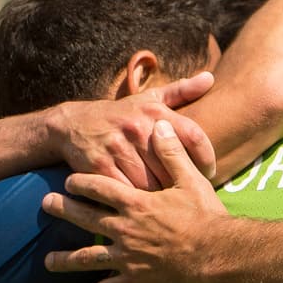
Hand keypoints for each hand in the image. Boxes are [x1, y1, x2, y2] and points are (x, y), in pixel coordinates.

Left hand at [42, 120, 227, 282]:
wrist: (218, 254)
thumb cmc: (207, 216)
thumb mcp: (191, 180)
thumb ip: (172, 153)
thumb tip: (160, 125)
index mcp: (137, 204)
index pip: (100, 188)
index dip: (82, 183)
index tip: (68, 181)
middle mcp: (125, 230)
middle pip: (85, 218)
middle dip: (63, 210)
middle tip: (45, 205)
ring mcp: (127, 258)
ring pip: (88, 258)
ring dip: (65, 260)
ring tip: (47, 261)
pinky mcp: (135, 282)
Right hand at [46, 72, 216, 189]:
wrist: (72, 124)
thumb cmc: (121, 114)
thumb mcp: (149, 99)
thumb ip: (182, 90)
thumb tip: (210, 78)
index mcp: (154, 112)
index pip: (193, 136)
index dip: (206, 158)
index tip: (209, 173)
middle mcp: (138, 128)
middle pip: (173, 166)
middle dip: (182, 182)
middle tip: (189, 193)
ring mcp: (118, 147)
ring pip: (151, 182)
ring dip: (161, 195)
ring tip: (170, 202)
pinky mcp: (100, 166)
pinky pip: (127, 190)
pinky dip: (137, 200)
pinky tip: (145, 205)